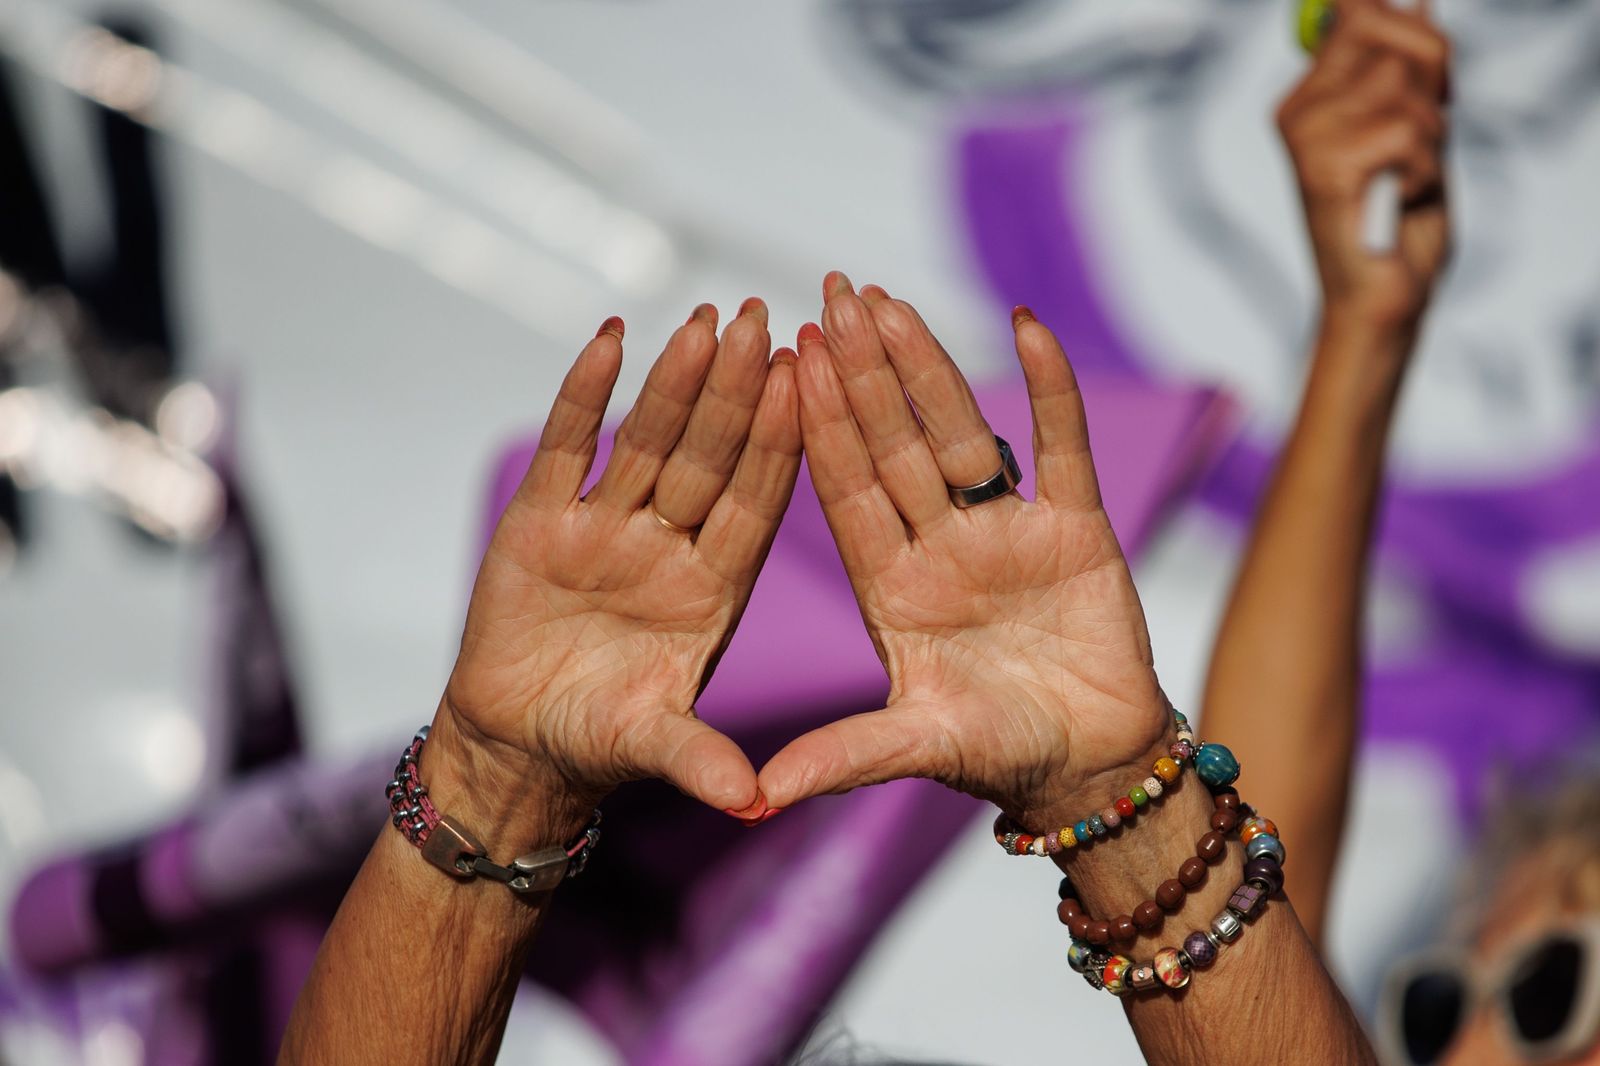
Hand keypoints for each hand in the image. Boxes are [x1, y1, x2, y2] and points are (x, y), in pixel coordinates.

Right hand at [439, 301, 801, 828]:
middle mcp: (669, 546)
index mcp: (714, 588)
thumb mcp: (656, 747)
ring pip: (646, 440)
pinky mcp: (539, 521)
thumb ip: (699, 761)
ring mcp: (606, 528)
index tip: (810, 383)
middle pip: (709, 455)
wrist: (519, 744)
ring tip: (703, 319)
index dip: (780, 444)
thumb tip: (753, 802)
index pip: (756, 502)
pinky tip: (610, 338)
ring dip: (673, 381)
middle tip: (764, 320)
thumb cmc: (598, 742)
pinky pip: (566, 447)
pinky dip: (584, 395)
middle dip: (736, 391)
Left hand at [757, 277, 1168, 826]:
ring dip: (929, 368)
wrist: (1094, 766)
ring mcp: (1005, 532)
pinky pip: (1062, 447)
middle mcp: (938, 547)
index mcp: (890, 588)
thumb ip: (843, 756)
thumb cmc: (1002, 756)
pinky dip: (1048, 391)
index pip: (846, 493)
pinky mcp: (1077, 528)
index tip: (785, 363)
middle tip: (827, 298)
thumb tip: (755, 797)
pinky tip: (1025, 326)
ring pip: (962, 433)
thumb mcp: (916, 747)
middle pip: (893, 446)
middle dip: (860, 375)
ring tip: (891, 301)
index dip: (818, 428)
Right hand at [1278, 0, 1450, 331]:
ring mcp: (1307, 140)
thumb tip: (1419, 1)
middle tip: (1423, 141)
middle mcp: (1297, 113)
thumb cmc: (1399, 221)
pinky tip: (1401, 200)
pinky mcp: (1327, 169)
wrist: (1380, 297)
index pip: (1362, 13)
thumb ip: (1410, 68)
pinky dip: (1426, 169)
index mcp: (1308, 99)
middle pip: (1386, 31)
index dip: (1415, 36)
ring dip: (1430, 133)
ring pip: (1402, 84)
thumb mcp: (1411, 128)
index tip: (1430, 87)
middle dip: (1430, 78)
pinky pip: (1408, 132)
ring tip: (1408, 177)